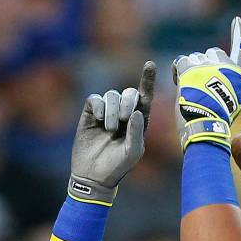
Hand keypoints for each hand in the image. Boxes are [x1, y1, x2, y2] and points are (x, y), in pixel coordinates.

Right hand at [69, 61, 156, 204]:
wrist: (94, 176)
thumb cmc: (118, 166)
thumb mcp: (132, 152)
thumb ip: (136, 132)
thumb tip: (136, 111)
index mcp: (139, 122)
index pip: (145, 97)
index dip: (147, 80)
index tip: (149, 64)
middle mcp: (124, 114)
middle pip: (128, 93)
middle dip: (127, 102)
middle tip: (123, 119)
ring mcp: (107, 113)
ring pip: (111, 95)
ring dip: (112, 110)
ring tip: (109, 129)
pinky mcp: (90, 114)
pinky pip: (95, 99)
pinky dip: (98, 107)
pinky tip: (99, 120)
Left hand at [172, 17, 240, 150]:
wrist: (206, 124)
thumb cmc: (219, 119)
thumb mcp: (234, 103)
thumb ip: (231, 85)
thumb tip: (222, 79)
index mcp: (237, 74)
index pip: (240, 49)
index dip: (238, 34)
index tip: (236, 21)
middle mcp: (223, 64)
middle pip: (212, 53)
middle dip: (205, 65)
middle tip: (201, 85)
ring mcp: (206, 65)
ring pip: (195, 58)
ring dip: (191, 71)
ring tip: (191, 90)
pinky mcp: (189, 69)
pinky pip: (181, 61)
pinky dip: (178, 71)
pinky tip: (180, 82)